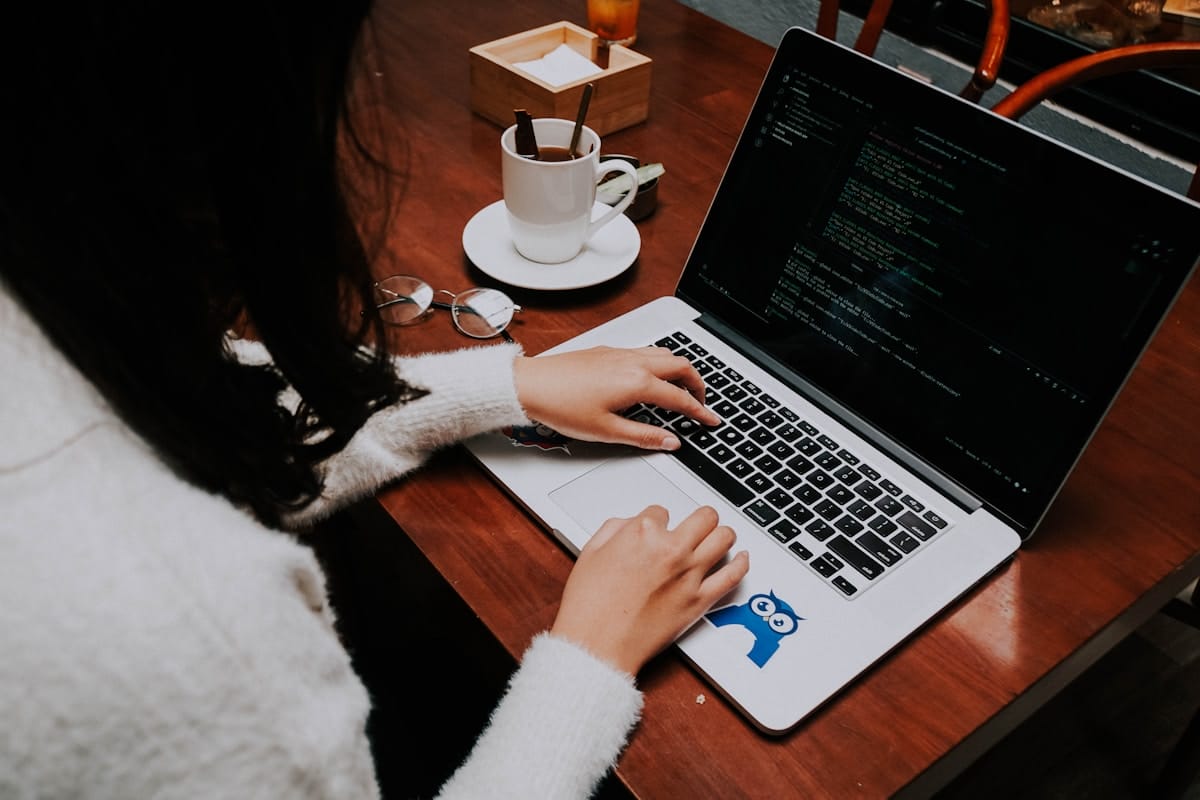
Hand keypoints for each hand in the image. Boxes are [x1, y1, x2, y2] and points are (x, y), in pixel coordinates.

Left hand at [512, 346, 719, 450]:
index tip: (711, 420)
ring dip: (679, 370)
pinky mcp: (607, 351)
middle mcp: (632, 362)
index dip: (700, 411)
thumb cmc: (561, 406)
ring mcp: (620, 353)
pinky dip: (659, 363)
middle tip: (700, 403)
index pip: (680, 398)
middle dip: (697, 384)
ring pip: (663, 354)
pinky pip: (644, 351)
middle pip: (680, 366)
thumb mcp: (606, 431)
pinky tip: (650, 377)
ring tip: (681, 389)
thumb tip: (670, 441)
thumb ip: (643, 436)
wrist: (530, 385)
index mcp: (637, 382)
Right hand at [550, 505, 748, 675]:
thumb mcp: (590, 552)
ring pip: (724, 537)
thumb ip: (614, 529)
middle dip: (699, 518)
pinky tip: (742, 557)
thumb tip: (630, 524)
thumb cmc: (589, 606)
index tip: (656, 530)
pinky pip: (733, 576)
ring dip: (722, 533)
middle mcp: (671, 550)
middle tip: (697, 524)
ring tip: (718, 537)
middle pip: (704, 517)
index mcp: (643, 533)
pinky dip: (742, 563)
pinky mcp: (699, 601)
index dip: (657, 521)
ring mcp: (689, 575)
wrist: (596, 645)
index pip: (662, 511)